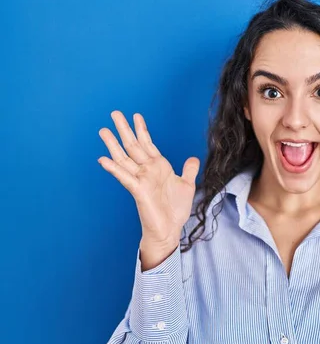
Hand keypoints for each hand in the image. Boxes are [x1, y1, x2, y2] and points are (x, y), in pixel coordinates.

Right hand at [98, 110, 199, 266]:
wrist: (170, 230)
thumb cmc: (175, 210)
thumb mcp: (187, 185)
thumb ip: (188, 170)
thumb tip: (192, 158)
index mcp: (159, 167)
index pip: (148, 144)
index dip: (142, 129)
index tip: (136, 115)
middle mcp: (147, 171)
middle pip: (133, 146)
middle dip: (124, 129)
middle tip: (115, 113)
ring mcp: (140, 179)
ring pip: (124, 158)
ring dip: (113, 144)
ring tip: (103, 131)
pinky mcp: (137, 191)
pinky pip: (124, 177)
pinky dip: (114, 168)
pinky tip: (103, 159)